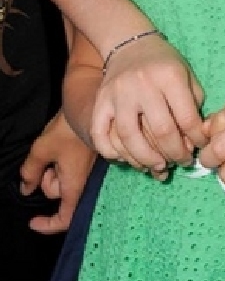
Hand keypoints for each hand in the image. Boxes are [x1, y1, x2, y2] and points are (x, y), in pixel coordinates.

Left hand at [19, 110, 95, 233]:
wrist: (91, 107)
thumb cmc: (68, 131)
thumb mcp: (41, 150)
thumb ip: (30, 172)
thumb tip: (26, 188)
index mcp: (75, 186)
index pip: (64, 219)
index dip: (48, 225)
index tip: (32, 221)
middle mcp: (85, 181)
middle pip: (59, 195)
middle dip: (47, 181)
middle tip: (46, 160)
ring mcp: (89, 170)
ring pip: (63, 180)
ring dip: (54, 169)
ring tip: (55, 148)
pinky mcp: (89, 159)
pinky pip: (71, 171)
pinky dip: (61, 165)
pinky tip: (61, 148)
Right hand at [91, 34, 206, 171]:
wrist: (130, 44)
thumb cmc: (164, 63)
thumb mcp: (187, 74)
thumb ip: (194, 105)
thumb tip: (193, 141)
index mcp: (169, 76)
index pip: (186, 118)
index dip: (196, 140)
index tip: (199, 148)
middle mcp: (143, 84)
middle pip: (160, 131)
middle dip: (175, 154)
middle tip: (181, 162)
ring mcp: (119, 93)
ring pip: (129, 137)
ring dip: (145, 160)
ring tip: (158, 167)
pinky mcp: (101, 101)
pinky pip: (100, 134)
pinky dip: (112, 153)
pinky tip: (127, 159)